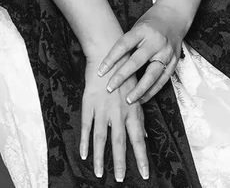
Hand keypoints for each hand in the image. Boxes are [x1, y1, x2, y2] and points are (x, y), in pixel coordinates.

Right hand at [80, 52, 148, 181]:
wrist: (108, 53)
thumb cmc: (125, 74)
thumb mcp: (136, 94)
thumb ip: (139, 117)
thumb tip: (144, 136)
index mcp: (133, 111)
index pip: (139, 140)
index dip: (142, 158)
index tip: (145, 175)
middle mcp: (119, 112)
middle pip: (119, 142)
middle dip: (120, 163)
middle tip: (119, 180)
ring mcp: (103, 108)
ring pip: (101, 138)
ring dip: (100, 157)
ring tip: (99, 173)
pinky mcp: (89, 103)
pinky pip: (87, 126)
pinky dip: (85, 141)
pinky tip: (84, 154)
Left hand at [96, 1, 189, 104]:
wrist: (174, 15)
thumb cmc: (151, 22)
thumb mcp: (137, 27)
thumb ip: (128, 43)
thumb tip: (110, 64)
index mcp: (143, 30)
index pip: (124, 45)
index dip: (111, 59)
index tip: (100, 72)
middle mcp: (156, 41)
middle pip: (136, 62)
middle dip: (122, 77)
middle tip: (110, 88)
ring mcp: (166, 52)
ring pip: (152, 75)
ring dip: (139, 89)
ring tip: (128, 100)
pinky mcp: (174, 61)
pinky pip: (162, 80)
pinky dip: (152, 91)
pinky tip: (142, 98)